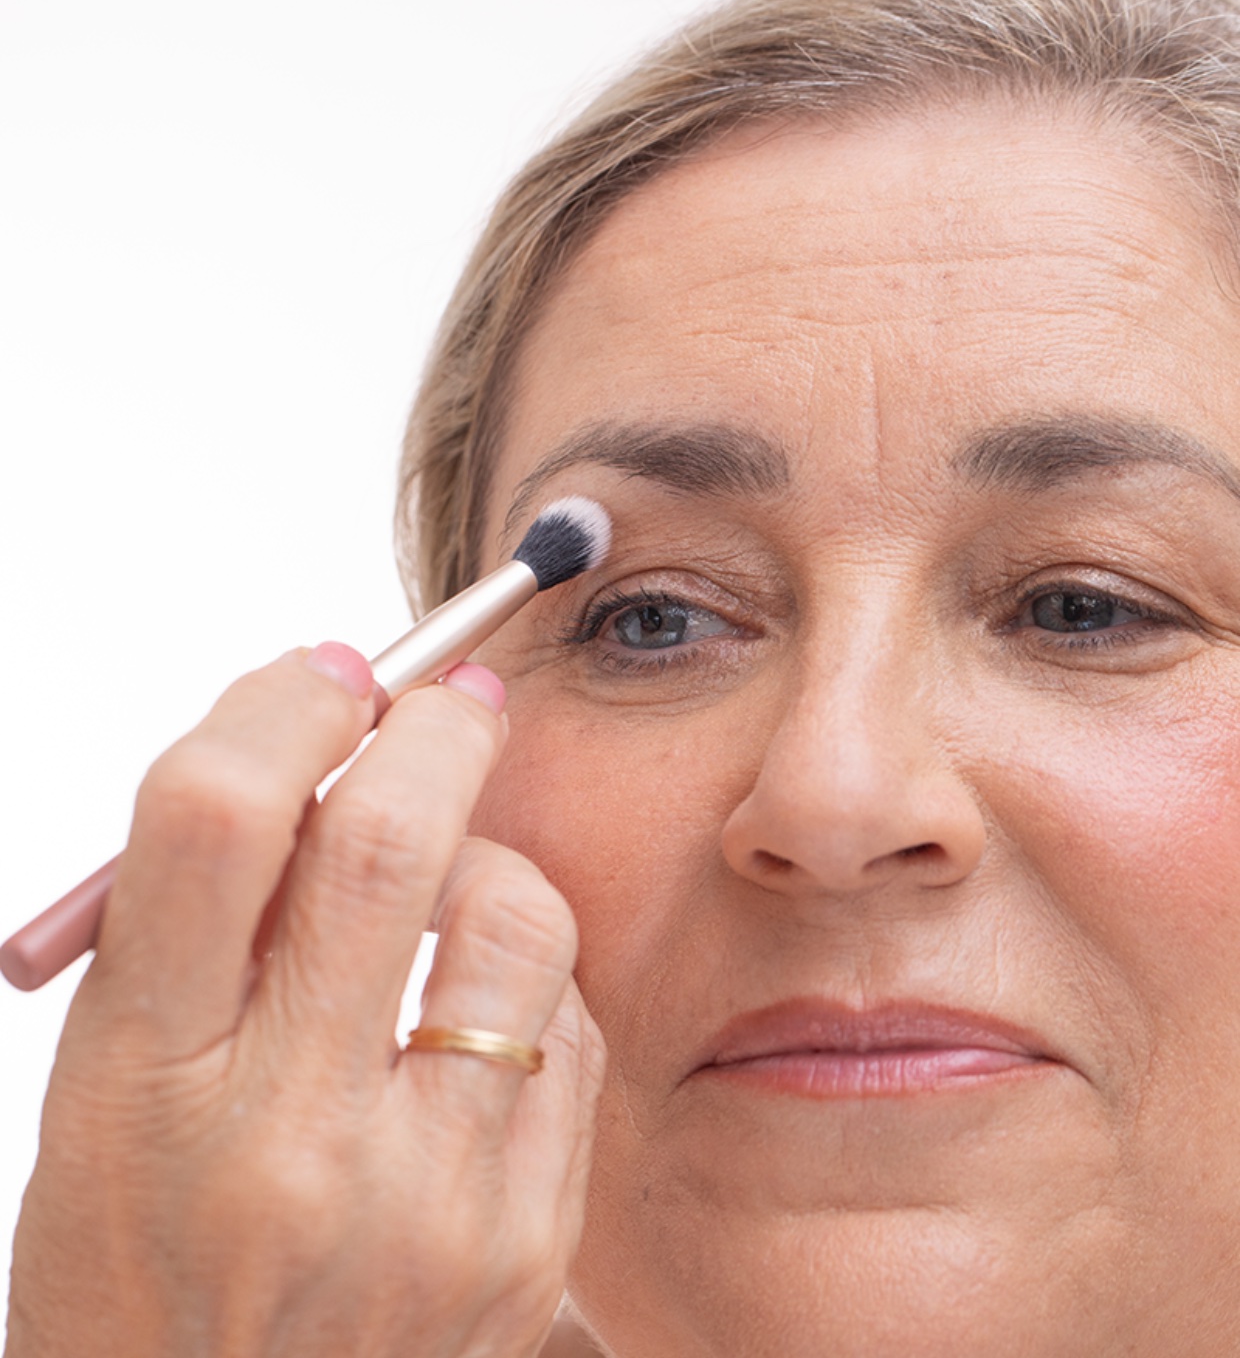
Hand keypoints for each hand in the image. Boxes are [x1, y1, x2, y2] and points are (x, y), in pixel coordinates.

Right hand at [5, 646, 603, 1357]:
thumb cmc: (147, 1268)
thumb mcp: (116, 1093)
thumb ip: (208, 920)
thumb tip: (331, 741)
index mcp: (148, 1087)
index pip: (216, 818)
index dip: (282, 706)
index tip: (325, 676)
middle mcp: (290, 1140)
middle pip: (391, 837)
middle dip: (432, 726)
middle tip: (447, 698)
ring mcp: (428, 1198)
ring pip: (516, 910)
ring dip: (489, 856)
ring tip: (448, 889)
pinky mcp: (527, 1238)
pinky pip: (572, 1025)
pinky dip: (529, 983)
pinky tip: (478, 1019)